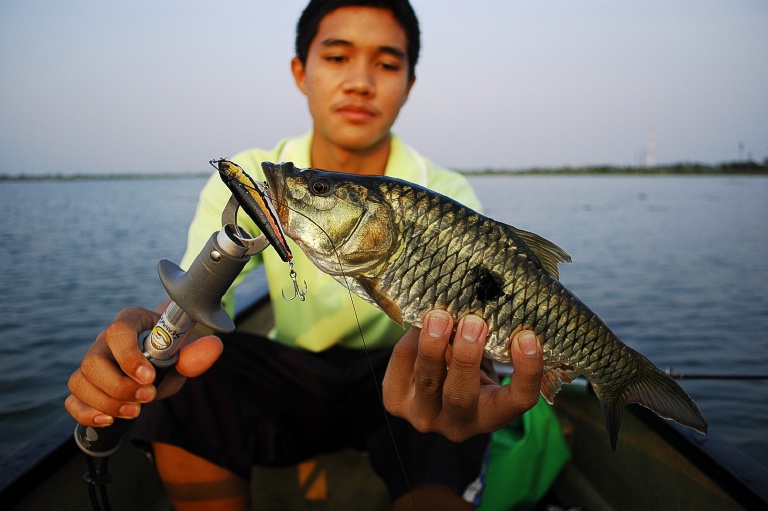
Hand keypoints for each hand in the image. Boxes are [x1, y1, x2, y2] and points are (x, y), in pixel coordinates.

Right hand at [65, 307, 222, 426]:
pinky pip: (73, 400)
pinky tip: (110, 420)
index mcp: (130, 322)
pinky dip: (86, 413)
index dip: (129, 356)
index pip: (118, 332)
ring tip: (135, 412)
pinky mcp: (88, 385)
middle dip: (119, 386)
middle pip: (92, 361)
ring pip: (79, 382)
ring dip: (105, 403)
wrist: (169, 354)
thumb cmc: (176, 348)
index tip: (149, 378)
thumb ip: (198, 351)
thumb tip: (214, 347)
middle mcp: (105, 341)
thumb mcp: (190, 348)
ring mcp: (93, 363)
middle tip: (148, 398)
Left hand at [382, 310, 543, 441]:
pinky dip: (411, 338)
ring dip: (433, 346)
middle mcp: (458, 424)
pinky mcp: (396, 400)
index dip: (527, 372)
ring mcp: (423, 416)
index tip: (528, 337)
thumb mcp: (488, 359)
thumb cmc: (471, 366)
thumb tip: (491, 297)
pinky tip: (421, 320)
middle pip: (461, 396)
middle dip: (466, 357)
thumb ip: (494, 340)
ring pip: (427, 381)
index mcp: (493, 415)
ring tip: (440, 315)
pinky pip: (402, 364)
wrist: (434, 384)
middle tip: (473, 322)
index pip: (518, 401)